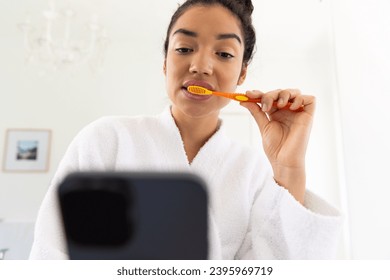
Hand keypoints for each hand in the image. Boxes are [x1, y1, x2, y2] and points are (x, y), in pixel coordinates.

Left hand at [240, 89, 315, 203]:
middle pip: (281, 92)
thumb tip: (244, 100)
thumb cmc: (275, 147)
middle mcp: (288, 111)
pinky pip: (310, 99)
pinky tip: (291, 108)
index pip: (270, 97)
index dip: (260, 93)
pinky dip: (301, 99)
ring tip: (278, 105)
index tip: (248, 94)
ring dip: (285, 94)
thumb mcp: (263, 126)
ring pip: (295, 92)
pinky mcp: (308, 116)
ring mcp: (299, 113)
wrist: (283, 161)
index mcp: (277, 113)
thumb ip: (256, 112)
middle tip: (265, 106)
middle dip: (271, 94)